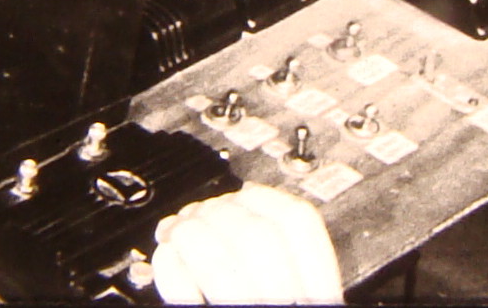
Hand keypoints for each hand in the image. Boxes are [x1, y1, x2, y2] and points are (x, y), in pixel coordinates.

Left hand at [150, 184, 341, 303]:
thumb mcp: (301, 298)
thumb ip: (289, 271)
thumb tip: (244, 216)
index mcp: (318, 295)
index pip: (304, 226)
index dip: (270, 196)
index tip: (246, 190)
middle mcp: (287, 305)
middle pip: (259, 234)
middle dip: (222, 210)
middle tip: (201, 210)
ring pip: (220, 260)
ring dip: (192, 233)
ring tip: (178, 231)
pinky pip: (185, 294)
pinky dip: (172, 267)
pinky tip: (169, 258)